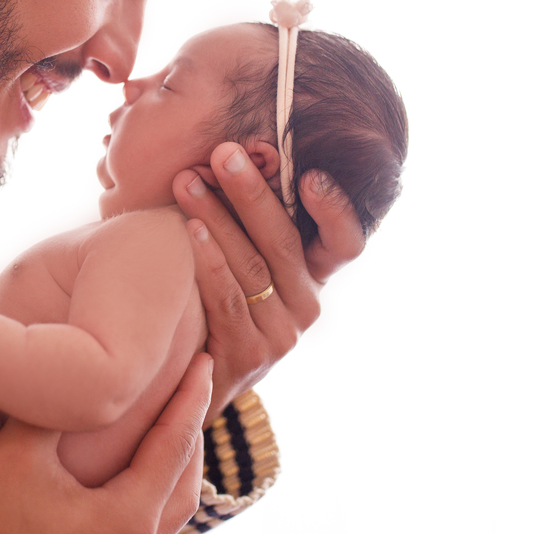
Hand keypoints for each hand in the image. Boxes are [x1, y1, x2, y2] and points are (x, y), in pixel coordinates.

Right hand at [0, 353, 212, 533]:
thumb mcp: (15, 455)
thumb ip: (51, 409)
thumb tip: (72, 369)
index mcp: (128, 517)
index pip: (175, 445)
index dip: (191, 396)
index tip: (204, 361)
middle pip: (188, 483)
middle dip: (191, 432)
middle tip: (191, 388)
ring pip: (174, 511)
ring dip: (178, 467)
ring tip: (169, 428)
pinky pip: (152, 529)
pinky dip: (158, 493)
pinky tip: (140, 476)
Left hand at [173, 142, 364, 420]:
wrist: (191, 383)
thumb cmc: (212, 303)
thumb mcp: (242, 261)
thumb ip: (248, 221)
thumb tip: (236, 150)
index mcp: (313, 276)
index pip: (344, 241)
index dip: (334, 209)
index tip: (310, 173)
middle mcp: (306, 306)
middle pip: (285, 241)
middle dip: (251, 191)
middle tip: (224, 152)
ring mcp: (281, 335)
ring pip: (252, 266)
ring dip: (217, 217)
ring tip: (188, 181)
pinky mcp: (250, 356)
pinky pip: (229, 299)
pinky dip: (208, 260)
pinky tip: (189, 228)